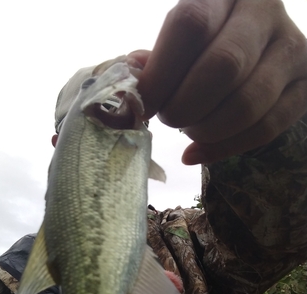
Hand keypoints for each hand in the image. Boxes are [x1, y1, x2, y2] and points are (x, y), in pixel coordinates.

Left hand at [128, 0, 306, 164]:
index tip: (143, 104)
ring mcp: (292, 50)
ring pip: (247, 104)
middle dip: (185, 107)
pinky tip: (198, 152)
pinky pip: (267, 128)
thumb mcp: (179, 41)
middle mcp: (264, 13)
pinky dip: (225, 148)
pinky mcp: (306, 86)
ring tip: (189, 130)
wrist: (257, 50)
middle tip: (169, 119)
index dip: (161, 74)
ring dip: (207, 130)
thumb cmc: (206, 46)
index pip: (191, 25)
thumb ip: (157, 60)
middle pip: (223, 67)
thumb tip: (131, 74)